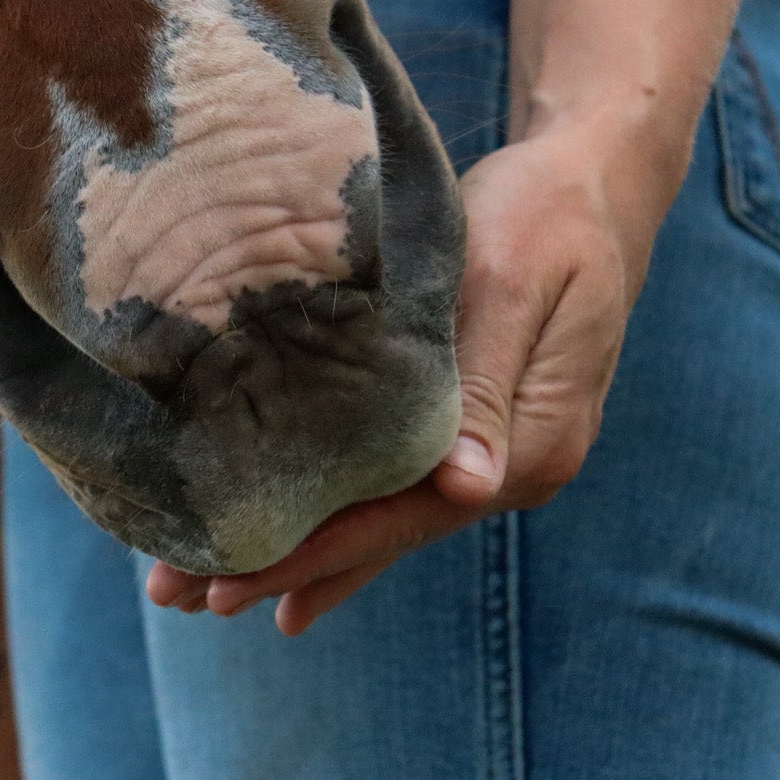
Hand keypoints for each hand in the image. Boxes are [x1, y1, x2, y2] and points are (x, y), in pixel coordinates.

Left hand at [146, 118, 678, 634]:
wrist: (594, 183)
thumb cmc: (545, 212)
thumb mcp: (513, 279)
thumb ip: (486, 382)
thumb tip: (467, 490)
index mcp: (533, 440)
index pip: (408, 515)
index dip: (319, 550)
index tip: (236, 576)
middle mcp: (518, 465)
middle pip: (389, 533)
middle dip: (286, 565)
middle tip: (184, 596)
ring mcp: (497, 455)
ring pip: (388, 519)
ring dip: (303, 554)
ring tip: (206, 591)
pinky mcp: (474, 429)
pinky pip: (399, 489)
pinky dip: (343, 521)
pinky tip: (294, 563)